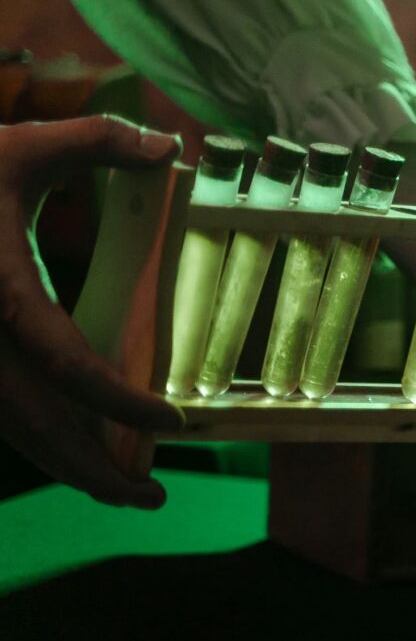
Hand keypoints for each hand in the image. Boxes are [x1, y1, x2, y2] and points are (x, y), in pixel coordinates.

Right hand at [0, 117, 184, 507]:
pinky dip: (34, 441)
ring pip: (7, 433)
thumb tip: (167, 147)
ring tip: (124, 489)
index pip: (69, 366)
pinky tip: (75, 452)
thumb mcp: (21, 146)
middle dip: (92, 472)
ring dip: (63, 466)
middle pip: (33, 428)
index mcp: (0, 291)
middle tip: (151, 499)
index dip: (121, 404)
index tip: (173, 422)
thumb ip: (97, 140)